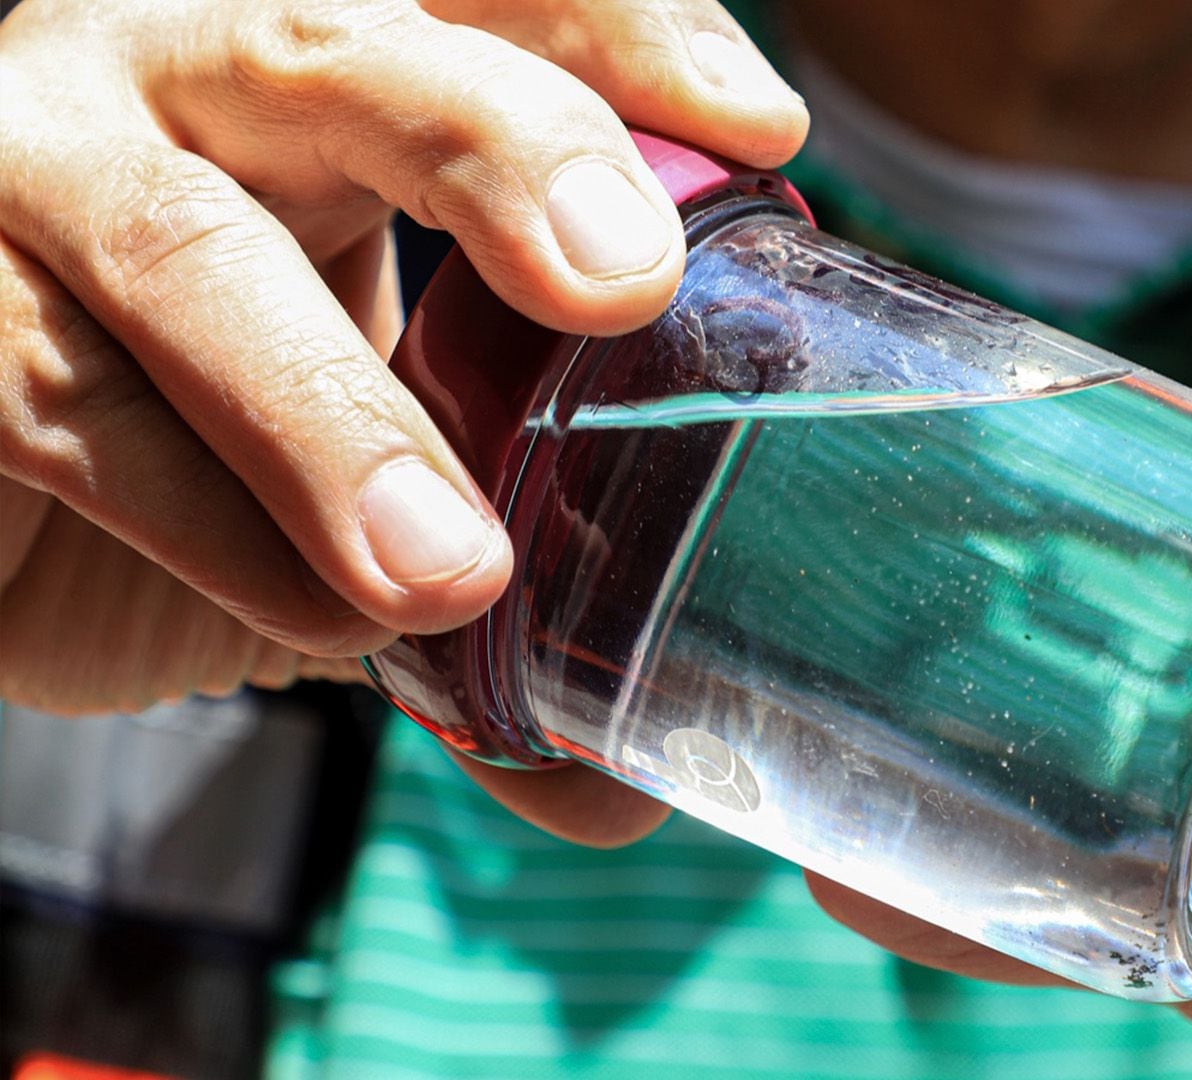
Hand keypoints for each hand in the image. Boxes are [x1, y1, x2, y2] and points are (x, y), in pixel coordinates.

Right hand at [0, 0, 805, 712]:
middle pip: (343, 43)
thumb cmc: (225, 443)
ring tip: (455, 576)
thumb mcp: (394, 452)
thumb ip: (513, 553)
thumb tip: (644, 754)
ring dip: (337, 419)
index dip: (620, 30)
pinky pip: (70, 404)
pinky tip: (328, 617)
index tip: (758, 130)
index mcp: (338, 66)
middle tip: (626, 280)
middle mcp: (179, 66)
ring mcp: (34, 165)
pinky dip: (219, 529)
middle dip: (505, 145)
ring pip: (186, 245)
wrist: (9, 517)